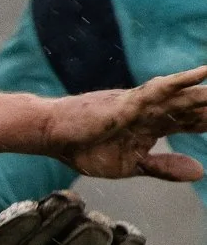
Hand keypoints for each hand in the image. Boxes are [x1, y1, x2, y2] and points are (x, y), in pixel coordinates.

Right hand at [0, 189, 145, 244]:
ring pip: (51, 218)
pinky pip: (9, 226)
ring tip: (71, 206)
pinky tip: (32, 213)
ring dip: (63, 210)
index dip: (124, 239)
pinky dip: (21, 218)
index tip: (133, 239)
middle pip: (84, 228)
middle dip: (95, 224)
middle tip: (99, 229)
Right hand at [49, 64, 206, 179]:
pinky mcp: (130, 100)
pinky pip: (161, 88)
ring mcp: (145, 103)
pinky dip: (183, 80)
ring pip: (188, 96)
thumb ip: (164, 168)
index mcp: (156, 125)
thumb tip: (200, 171)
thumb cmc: (84, 148)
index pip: (197, 122)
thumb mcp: (131, 166)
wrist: (52, 137)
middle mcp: (156, 110)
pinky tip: (204, 73)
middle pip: (199, 107)